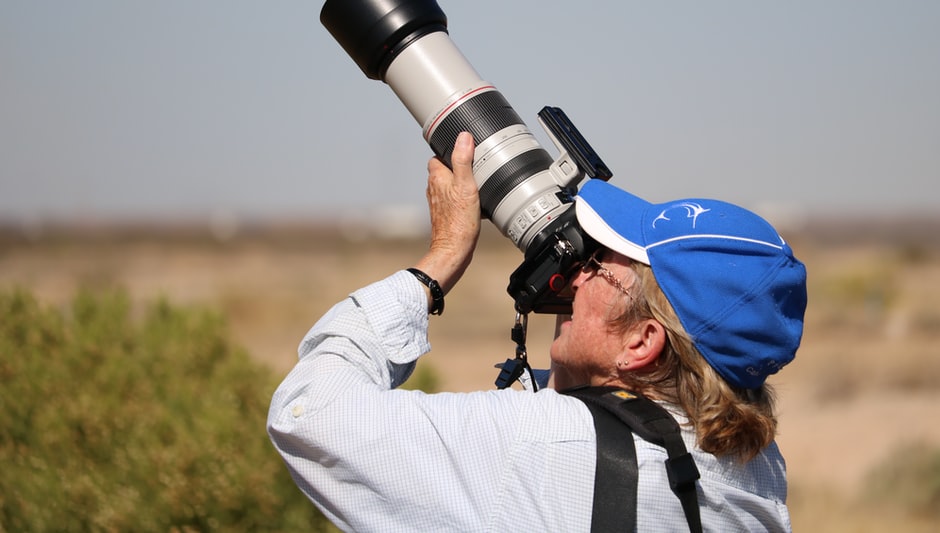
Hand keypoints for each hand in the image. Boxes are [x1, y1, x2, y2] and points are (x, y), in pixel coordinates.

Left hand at [414, 132, 480, 295]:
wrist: (454, 250)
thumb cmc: (459, 222)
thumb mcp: (466, 186)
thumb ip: (463, 160)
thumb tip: (463, 137)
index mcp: (437, 177)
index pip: (439, 155)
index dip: (452, 151)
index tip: (466, 151)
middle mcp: (434, 188)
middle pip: (446, 169)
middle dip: (460, 168)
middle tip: (476, 169)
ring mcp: (439, 202)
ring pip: (451, 185)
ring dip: (463, 184)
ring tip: (479, 185)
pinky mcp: (446, 214)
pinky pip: (456, 200)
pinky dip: (465, 199)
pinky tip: (477, 204)